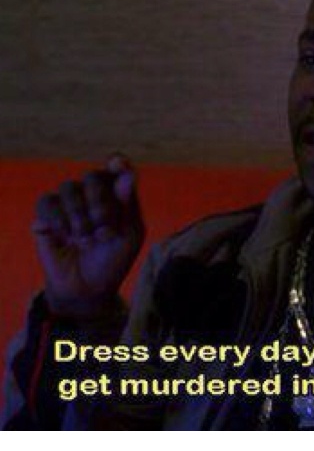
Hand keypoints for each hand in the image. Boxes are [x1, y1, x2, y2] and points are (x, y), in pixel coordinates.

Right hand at [32, 154, 145, 317]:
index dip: (117, 163)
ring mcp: (70, 203)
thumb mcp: (129, 235)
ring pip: (70, 187)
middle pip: (93, 177)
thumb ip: (128, 204)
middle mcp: (93, 194)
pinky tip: (66, 236)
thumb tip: (127, 174)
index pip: (117, 169)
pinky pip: (47, 202)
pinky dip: (58, 219)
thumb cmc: (114, 259)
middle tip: (104, 231)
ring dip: (80, 216)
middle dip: (100, 204)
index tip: (117, 163)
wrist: (88, 288)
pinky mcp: (47, 215)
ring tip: (86, 240)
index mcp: (118, 196)